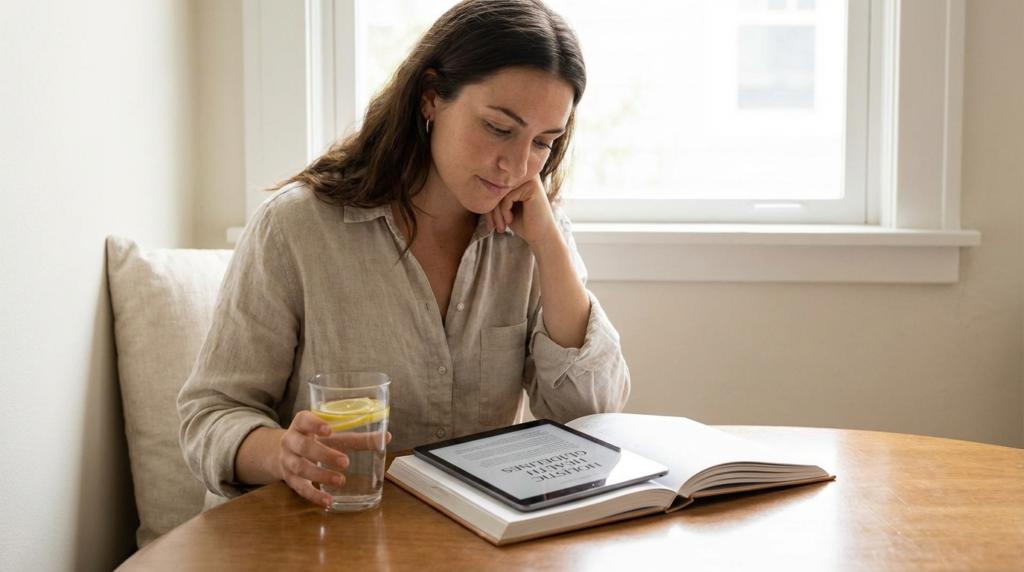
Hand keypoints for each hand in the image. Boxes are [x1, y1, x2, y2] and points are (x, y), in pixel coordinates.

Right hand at [276, 410, 391, 506]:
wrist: (285, 452)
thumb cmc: (316, 440)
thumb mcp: (333, 435)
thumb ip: (357, 437)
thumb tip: (386, 437)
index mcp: (301, 424)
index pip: (303, 420)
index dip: (314, 424)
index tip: (329, 429)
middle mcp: (291, 441)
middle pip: (303, 446)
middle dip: (324, 454)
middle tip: (345, 462)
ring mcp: (287, 460)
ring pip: (300, 468)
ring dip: (321, 475)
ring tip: (341, 481)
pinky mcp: (289, 479)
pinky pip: (300, 489)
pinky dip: (314, 496)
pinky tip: (328, 501)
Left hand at [485, 175, 560, 248]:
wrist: (541, 236)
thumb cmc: (522, 222)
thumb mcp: (504, 208)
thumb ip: (494, 196)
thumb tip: (474, 188)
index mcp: (518, 178)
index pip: (495, 186)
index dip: (488, 204)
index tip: (489, 223)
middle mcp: (524, 175)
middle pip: (497, 187)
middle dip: (491, 210)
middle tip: (492, 227)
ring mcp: (529, 179)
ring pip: (501, 192)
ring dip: (497, 212)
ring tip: (501, 227)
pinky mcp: (532, 186)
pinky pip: (507, 196)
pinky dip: (504, 210)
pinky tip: (510, 220)